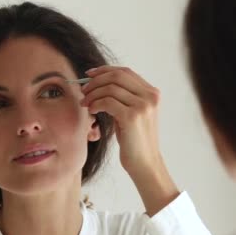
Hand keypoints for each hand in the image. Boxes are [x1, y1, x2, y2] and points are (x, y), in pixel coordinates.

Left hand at [81, 66, 178, 215]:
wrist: (144, 163)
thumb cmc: (135, 140)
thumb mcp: (131, 113)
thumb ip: (123, 97)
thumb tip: (98, 82)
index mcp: (152, 93)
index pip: (125, 72)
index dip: (105, 70)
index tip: (89, 75)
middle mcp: (150, 96)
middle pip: (117, 76)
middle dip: (96, 81)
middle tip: (83, 90)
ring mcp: (143, 106)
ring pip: (111, 88)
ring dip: (93, 94)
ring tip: (85, 103)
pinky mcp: (132, 117)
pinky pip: (108, 102)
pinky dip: (96, 104)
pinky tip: (91, 111)